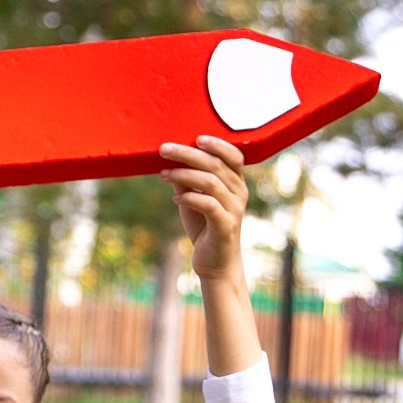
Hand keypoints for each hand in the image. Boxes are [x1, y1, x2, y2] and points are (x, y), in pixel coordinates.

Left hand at [161, 137, 249, 281]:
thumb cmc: (204, 227)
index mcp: (235, 183)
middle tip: (164, 149)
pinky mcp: (225, 226)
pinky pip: (208, 205)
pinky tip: (175, 198)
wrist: (216, 264)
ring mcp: (234, 210)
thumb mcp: (192, 199)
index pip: (233, 155)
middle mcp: (239, 193)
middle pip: (216, 164)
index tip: (195, 137)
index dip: (217, 144)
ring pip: (211, 182)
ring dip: (184, 174)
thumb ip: (186, 179)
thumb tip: (170, 158)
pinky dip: (189, 197)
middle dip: (188, 154)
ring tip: (163, 174)